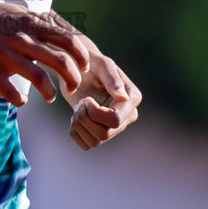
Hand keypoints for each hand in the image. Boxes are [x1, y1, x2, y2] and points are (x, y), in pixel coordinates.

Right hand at [0, 2, 89, 106]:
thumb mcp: (13, 11)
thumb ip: (34, 21)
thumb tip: (54, 28)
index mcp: (29, 23)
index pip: (67, 39)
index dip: (81, 55)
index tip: (84, 66)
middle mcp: (22, 39)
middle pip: (60, 61)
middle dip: (73, 78)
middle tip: (73, 87)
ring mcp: (5, 55)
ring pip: (40, 79)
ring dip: (50, 93)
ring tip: (50, 98)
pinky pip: (12, 92)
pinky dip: (20, 100)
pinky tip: (21, 101)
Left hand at [42, 13, 140, 149]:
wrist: (78, 70)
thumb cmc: (92, 63)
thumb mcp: (102, 65)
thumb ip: (112, 79)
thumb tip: (124, 97)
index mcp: (132, 99)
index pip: (115, 120)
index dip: (95, 113)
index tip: (86, 99)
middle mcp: (127, 116)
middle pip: (104, 134)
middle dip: (85, 119)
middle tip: (80, 103)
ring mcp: (114, 127)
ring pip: (95, 141)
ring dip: (79, 124)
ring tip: (78, 108)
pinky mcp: (100, 134)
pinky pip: (86, 145)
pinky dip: (76, 133)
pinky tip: (75, 118)